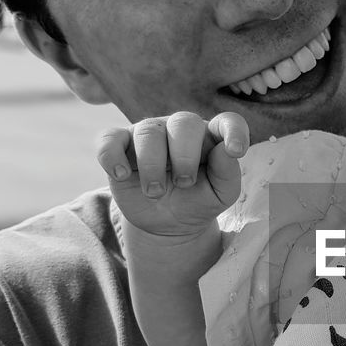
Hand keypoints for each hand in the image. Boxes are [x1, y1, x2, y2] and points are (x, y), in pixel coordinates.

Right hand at [96, 111, 249, 235]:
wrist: (166, 223)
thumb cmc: (197, 201)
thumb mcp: (219, 194)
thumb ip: (227, 173)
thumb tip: (228, 150)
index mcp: (210, 137)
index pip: (227, 122)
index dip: (234, 131)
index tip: (236, 151)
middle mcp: (180, 129)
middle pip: (183, 123)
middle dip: (184, 156)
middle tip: (184, 184)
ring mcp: (148, 134)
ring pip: (147, 132)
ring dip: (152, 166)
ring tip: (155, 192)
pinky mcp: (119, 145)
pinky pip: (109, 139)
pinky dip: (112, 156)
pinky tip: (121, 175)